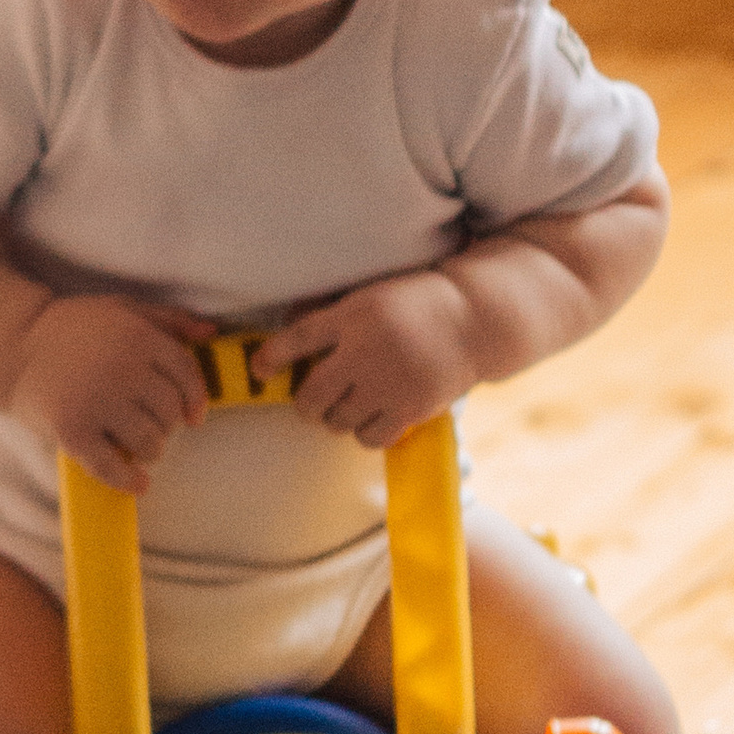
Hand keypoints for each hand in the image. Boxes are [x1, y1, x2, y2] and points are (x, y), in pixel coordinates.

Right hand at [10, 297, 210, 490]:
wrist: (11, 348)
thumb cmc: (73, 328)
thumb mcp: (121, 309)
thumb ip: (167, 319)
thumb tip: (209, 333)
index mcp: (137, 337)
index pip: (187, 376)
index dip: (196, 401)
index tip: (195, 418)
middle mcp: (121, 368)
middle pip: (170, 413)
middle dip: (167, 425)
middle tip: (153, 427)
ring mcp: (96, 401)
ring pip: (149, 442)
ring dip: (150, 451)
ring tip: (140, 447)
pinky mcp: (72, 430)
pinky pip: (111, 466)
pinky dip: (128, 480)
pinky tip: (138, 484)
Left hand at [255, 269, 479, 446]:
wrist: (474, 320)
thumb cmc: (414, 305)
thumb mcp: (369, 296)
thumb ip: (330, 312)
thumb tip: (285, 328)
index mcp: (354, 316)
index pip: (297, 339)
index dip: (271, 358)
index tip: (259, 370)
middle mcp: (367, 350)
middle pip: (312, 394)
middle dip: (305, 405)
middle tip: (310, 404)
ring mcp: (389, 382)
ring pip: (338, 421)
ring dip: (336, 419)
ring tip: (348, 408)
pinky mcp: (412, 407)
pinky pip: (369, 438)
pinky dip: (364, 434)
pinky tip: (371, 420)